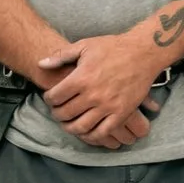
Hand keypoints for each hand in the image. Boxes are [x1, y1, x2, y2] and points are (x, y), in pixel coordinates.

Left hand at [37, 32, 163, 149]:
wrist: (143, 52)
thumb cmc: (113, 47)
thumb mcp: (84, 46)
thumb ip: (61, 56)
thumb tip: (40, 64)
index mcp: (81, 78)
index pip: (55, 97)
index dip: (48, 99)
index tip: (50, 98)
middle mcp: (93, 94)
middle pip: (65, 113)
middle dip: (57, 114)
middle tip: (58, 111)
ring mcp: (108, 106)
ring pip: (81, 127)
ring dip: (70, 128)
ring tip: (69, 123)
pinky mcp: (122, 113)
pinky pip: (102, 132)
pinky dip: (91, 136)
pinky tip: (87, 131)